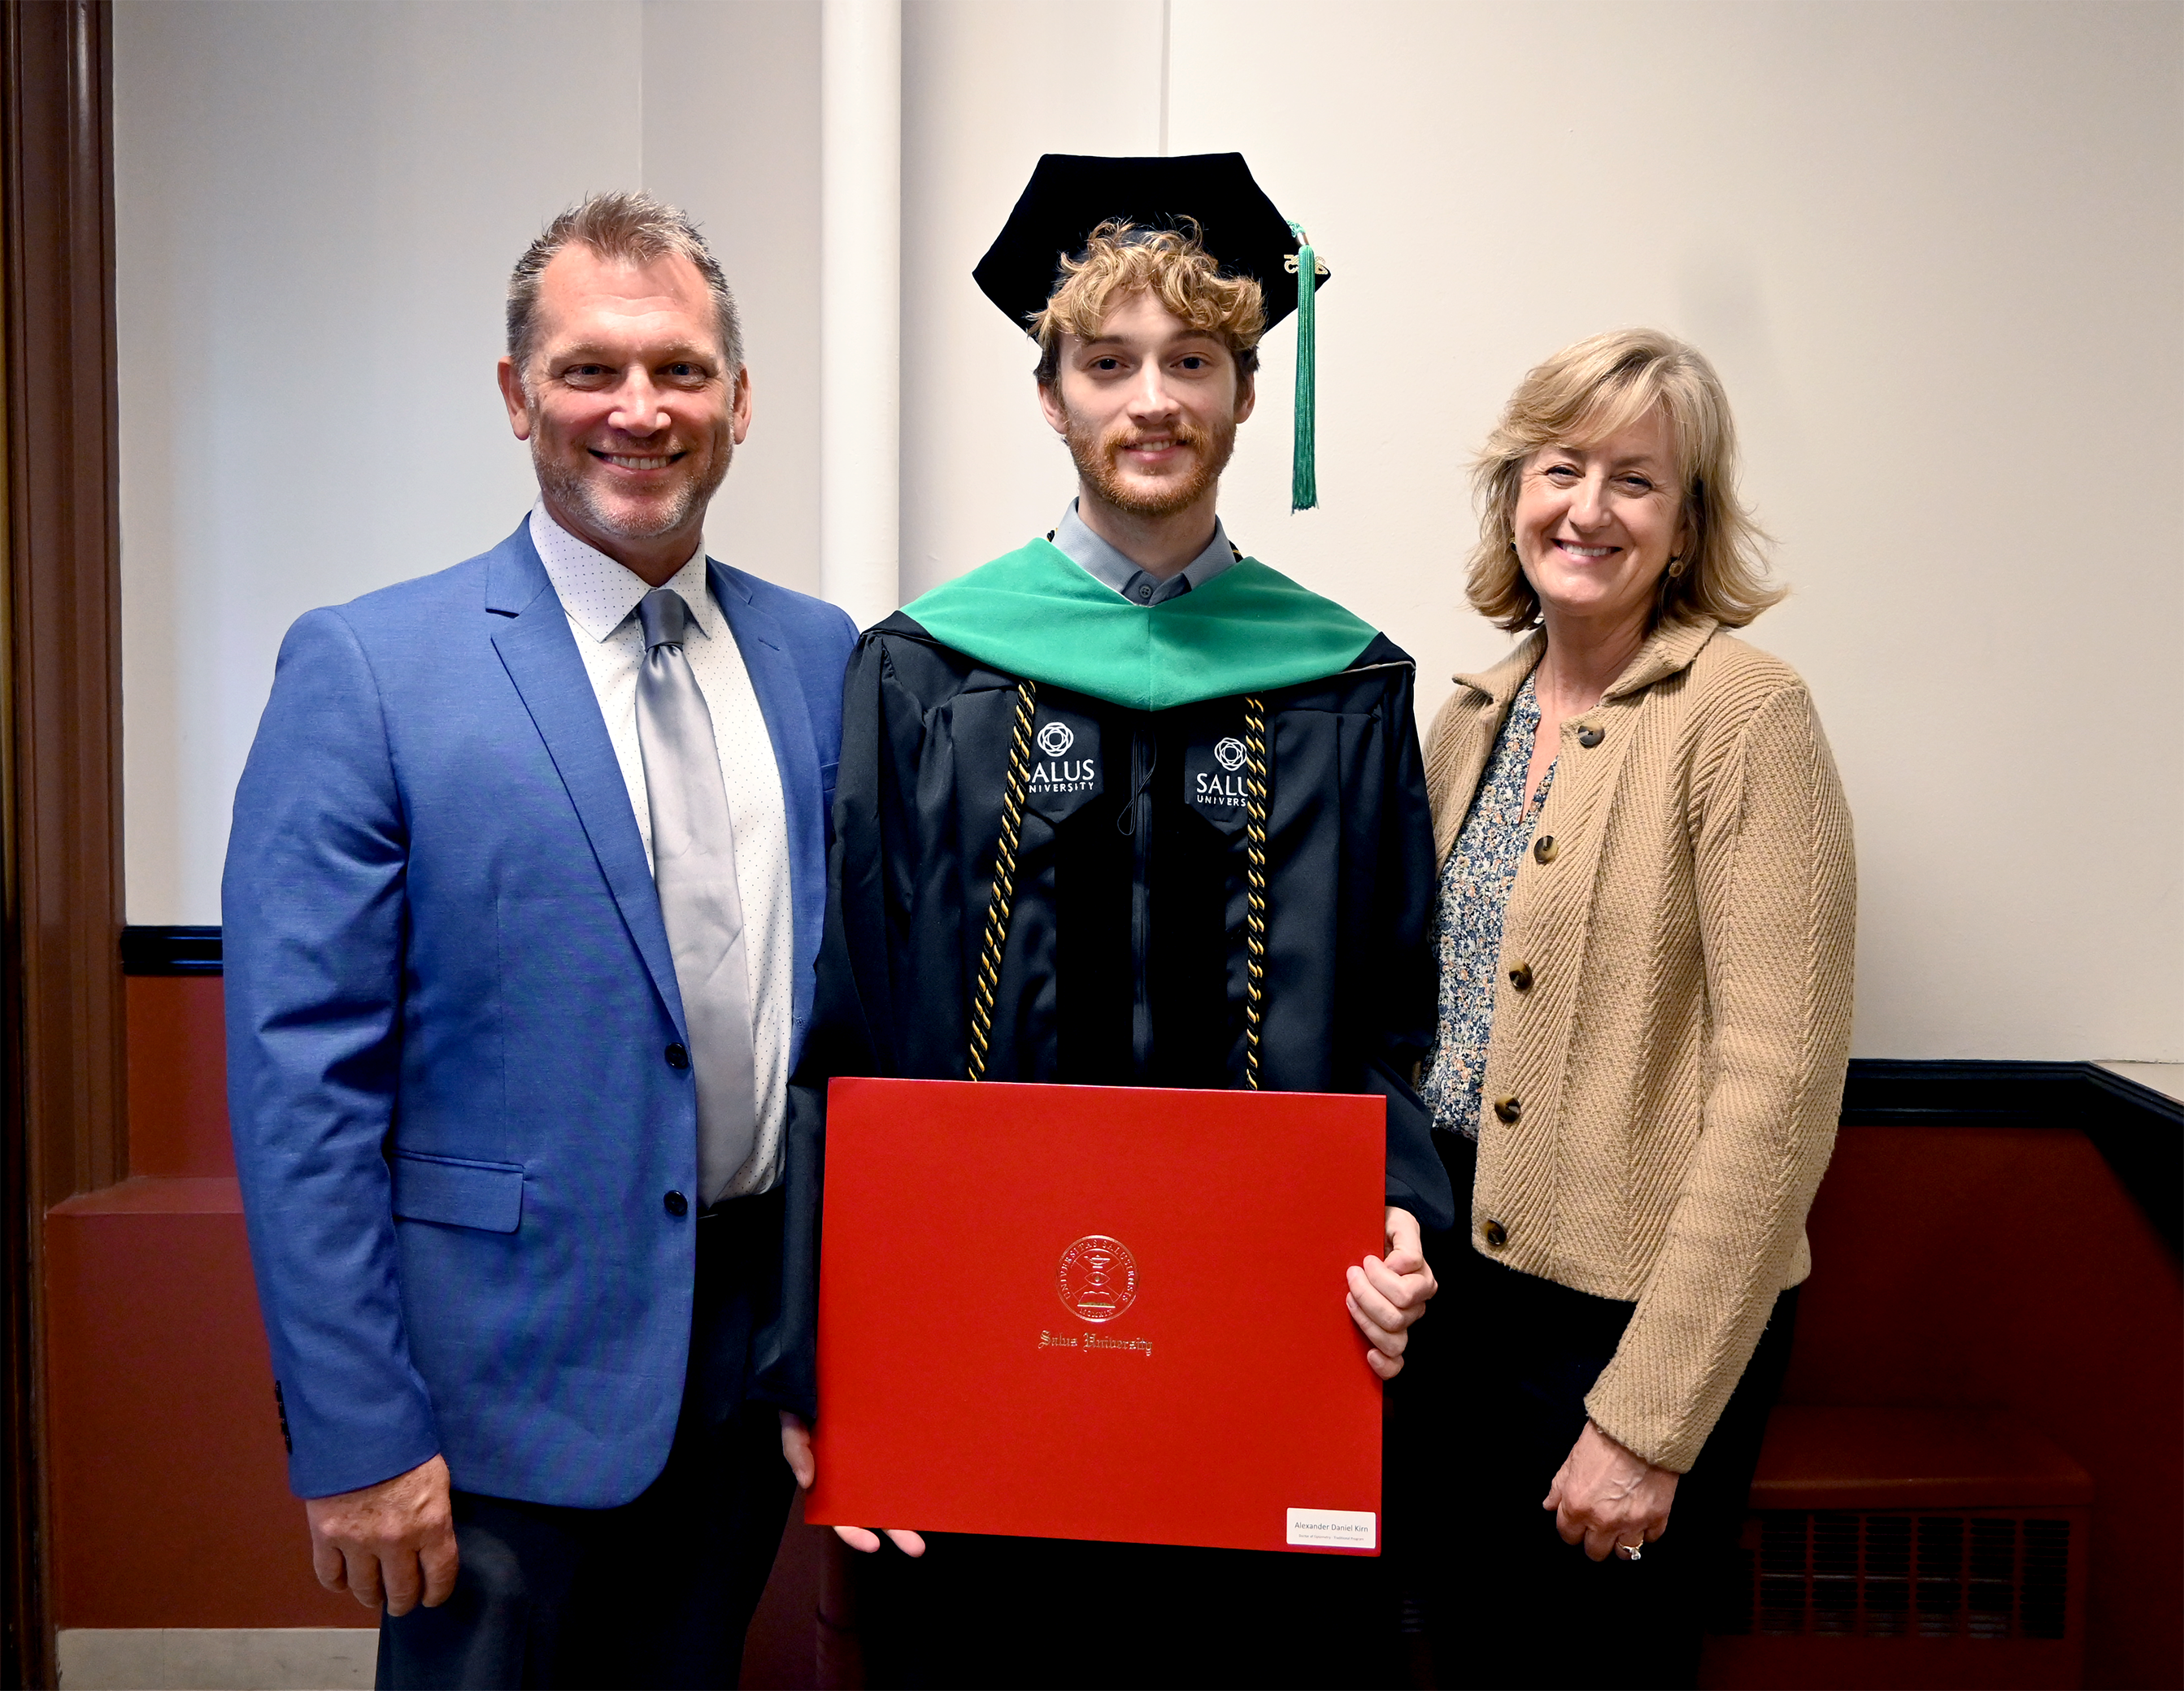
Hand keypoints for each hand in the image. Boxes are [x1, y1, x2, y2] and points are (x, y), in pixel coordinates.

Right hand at [303, 1454, 457, 1614]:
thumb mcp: (436, 1478)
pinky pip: (329, 1576)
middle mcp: (396, 1541)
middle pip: (401, 1590)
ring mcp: (358, 1542)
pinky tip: (343, 1581)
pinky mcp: (325, 1537)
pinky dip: (337, 1583)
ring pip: (365, 1589)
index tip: (432, 1598)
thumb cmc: (405, 1445)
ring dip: (371, 1596)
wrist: (359, 1425)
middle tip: (402, 1602)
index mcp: (431, 1524)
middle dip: (404, 1601)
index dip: (437, 1593)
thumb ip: (433, 1515)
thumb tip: (430, 1542)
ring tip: (374, 1594)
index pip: (440, 1575)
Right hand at [779, 1410, 925, 1557]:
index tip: (872, 1545)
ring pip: (897, 1485)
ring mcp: (877, 1453)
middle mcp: (857, 1471)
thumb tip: (806, 1481)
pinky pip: (909, 1451)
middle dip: (896, 1530)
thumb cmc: (805, 1399)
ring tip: (937, 1517)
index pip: (840, 1515)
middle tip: (917, 1548)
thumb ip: (796, 1449)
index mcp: (832, 1477)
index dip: (853, 1533)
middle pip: (876, 1508)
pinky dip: (922, 1466)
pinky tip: (939, 1475)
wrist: (822, 1365)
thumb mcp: (793, 1423)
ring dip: (915, 1504)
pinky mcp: (894, 1430)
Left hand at [1346, 1206, 1437, 1380]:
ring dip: (1366, 1321)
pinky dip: (1384, 1364)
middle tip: (1351, 1275)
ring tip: (1349, 1299)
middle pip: (1396, 1316)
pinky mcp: (1390, 1337)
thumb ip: (1405, 1239)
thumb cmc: (1381, 1228)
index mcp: (1422, 1278)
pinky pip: (1396, 1364)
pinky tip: (1369, 1354)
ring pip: (1395, 1340)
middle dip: (1366, 1296)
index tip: (1364, 1260)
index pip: (1404, 1292)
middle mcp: (1417, 1304)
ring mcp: (1405, 1323)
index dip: (1380, 1278)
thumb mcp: (1397, 1222)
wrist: (1369, 1236)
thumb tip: (1398, 1267)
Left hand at [1543, 1420, 1678, 1561]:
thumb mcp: (1573, 1459)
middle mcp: (1603, 1520)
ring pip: (1624, 1553)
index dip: (1572, 1529)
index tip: (1578, 1523)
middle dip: (1595, 1540)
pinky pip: (1650, 1538)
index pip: (1568, 1535)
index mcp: (1577, 1505)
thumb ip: (1559, 1487)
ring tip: (1622, 1528)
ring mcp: (1632, 1522)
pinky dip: (1646, 1531)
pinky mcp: (1657, 1518)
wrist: (1642, 1427)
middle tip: (1600, 1526)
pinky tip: (1642, 1516)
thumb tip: (1549, 1505)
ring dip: (1622, 1542)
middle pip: (1595, 1552)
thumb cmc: (1604, 1438)